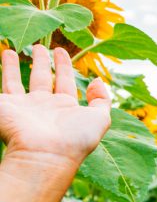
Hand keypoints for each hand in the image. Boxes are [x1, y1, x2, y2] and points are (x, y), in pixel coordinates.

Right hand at [0, 45, 111, 170]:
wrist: (45, 155)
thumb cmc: (75, 140)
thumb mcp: (99, 119)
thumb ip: (102, 100)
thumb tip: (97, 80)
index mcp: (65, 108)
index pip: (64, 81)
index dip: (63, 66)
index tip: (60, 50)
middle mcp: (43, 107)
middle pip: (40, 79)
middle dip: (40, 62)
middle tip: (40, 46)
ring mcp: (22, 107)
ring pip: (15, 81)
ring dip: (13, 66)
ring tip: (11, 49)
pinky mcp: (4, 106)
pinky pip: (2, 87)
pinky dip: (2, 74)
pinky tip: (2, 58)